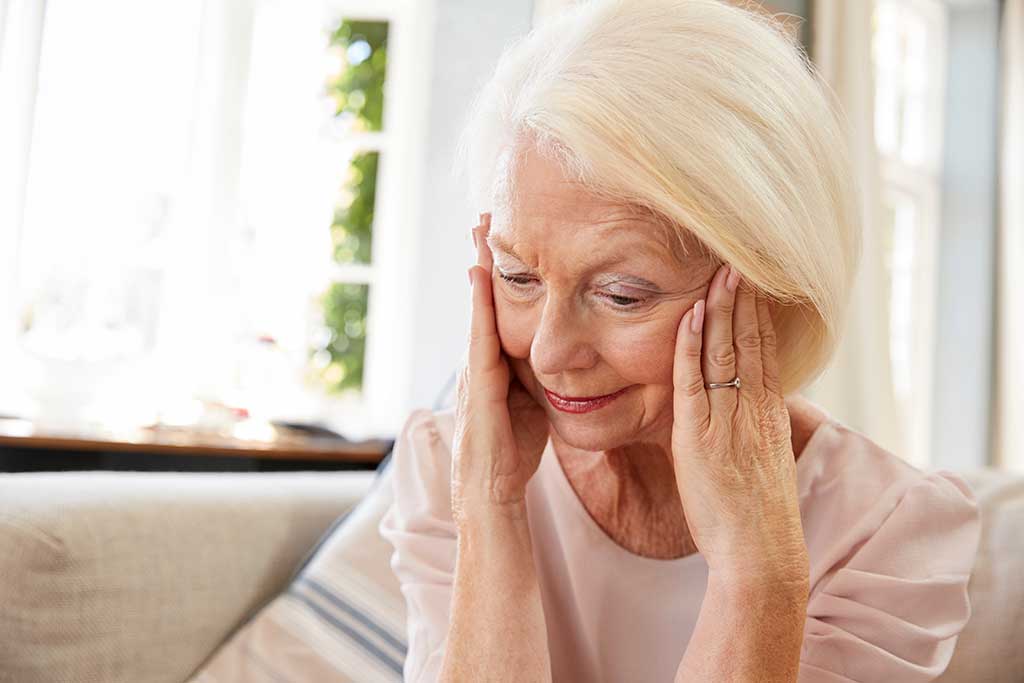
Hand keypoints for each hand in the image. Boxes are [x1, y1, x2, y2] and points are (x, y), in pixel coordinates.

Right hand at [450, 213, 550, 527]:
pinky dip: (479, 301)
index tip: (509, 237)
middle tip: (487, 216)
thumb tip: (566, 356)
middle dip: (484, 256)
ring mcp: (473, 365)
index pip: (499, 306)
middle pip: (484, 296)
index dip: (502, 273)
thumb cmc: (515, 449)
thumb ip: (542, 375)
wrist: (492, 488)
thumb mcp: (535, 401)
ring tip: (480, 229)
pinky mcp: (476, 379)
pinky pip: (478, 331)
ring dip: (479, 266)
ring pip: (478, 305)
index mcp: (497, 360)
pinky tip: (481, 273)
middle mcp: (480, 356)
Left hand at [670, 263, 808, 586]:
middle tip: (737, 260)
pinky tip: (689, 315)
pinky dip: (692, 345)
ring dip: (720, 309)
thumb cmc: (758, 518)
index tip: (754, 283)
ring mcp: (729, 420)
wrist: (761, 554)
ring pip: (725, 352)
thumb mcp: (764, 464)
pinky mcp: (702, 436)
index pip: (765, 352)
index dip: (759, 315)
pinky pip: (695, 381)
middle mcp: (754, 410)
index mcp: (770, 415)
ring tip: (718, 272)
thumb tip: (745, 413)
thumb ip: (753, 432)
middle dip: (742, 299)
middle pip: (749, 342)